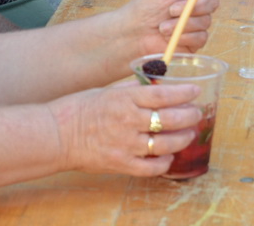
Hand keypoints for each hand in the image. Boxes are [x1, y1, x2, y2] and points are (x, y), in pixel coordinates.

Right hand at [49, 81, 203, 176]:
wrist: (56, 134)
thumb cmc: (80, 109)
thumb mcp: (107, 91)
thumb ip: (132, 91)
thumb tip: (156, 85)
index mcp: (124, 99)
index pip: (162, 94)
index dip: (183, 93)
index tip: (195, 90)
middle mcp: (128, 121)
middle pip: (169, 119)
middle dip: (189, 116)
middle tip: (197, 113)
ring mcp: (125, 144)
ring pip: (165, 144)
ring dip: (182, 139)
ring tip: (188, 134)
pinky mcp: (121, 164)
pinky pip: (151, 167)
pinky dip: (164, 163)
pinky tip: (169, 156)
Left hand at [120, 0, 227, 56]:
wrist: (134, 33)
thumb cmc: (148, 5)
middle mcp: (198, 3)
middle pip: (214, 1)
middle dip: (193, 6)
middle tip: (172, 9)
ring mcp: (197, 22)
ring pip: (206, 21)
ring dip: (183, 23)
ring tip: (163, 26)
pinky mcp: (195, 40)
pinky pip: (201, 37)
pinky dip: (185, 36)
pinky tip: (170, 36)